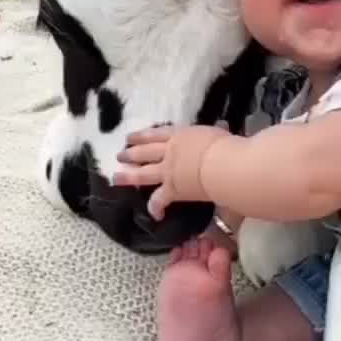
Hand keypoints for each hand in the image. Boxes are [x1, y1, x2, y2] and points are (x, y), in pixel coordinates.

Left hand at [113, 124, 229, 219]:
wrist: (221, 164)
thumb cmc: (224, 145)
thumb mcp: (218, 132)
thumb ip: (217, 130)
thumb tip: (222, 126)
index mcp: (180, 136)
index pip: (156, 134)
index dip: (142, 136)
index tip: (130, 137)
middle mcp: (169, 152)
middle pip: (144, 152)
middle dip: (131, 154)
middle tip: (119, 156)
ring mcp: (167, 171)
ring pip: (143, 174)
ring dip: (128, 176)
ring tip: (116, 177)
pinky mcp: (171, 190)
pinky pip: (159, 200)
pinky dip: (155, 207)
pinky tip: (155, 214)